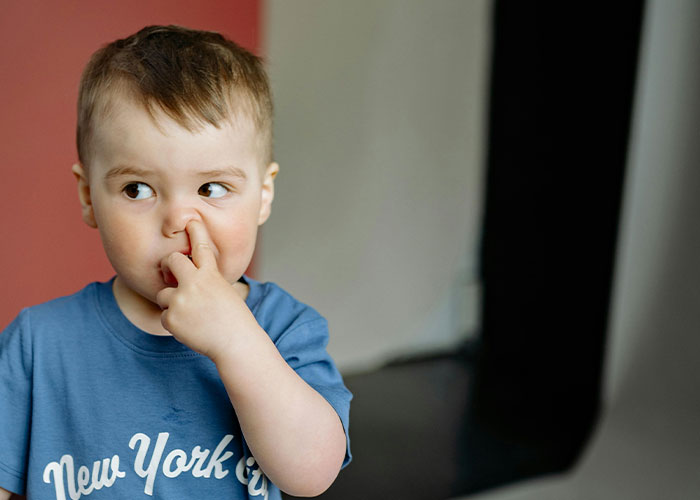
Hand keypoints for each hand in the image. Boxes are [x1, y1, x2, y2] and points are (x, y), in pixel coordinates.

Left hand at [155, 220, 254, 360]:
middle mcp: (194, 282)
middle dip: (169, 266)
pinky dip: (174, 323)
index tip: (190, 220)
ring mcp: (181, 299)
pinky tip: (190, 328)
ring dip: (171, 303)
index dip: (195, 230)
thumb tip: (190, 278)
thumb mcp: (225, 292)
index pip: (201, 246)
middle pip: (171, 261)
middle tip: (172, 276)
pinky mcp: (172, 318)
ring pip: (162, 293)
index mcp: (211, 274)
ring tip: (190, 314)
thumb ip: (208, 281)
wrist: (235, 342)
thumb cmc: (235, 319)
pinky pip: (164, 316)